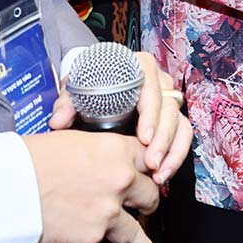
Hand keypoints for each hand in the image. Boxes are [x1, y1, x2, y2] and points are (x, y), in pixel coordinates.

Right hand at [24, 128, 162, 242]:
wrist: (6, 188)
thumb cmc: (28, 161)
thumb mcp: (69, 141)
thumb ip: (94, 155)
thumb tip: (96, 165)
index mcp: (115, 150)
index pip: (148, 158)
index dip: (150, 168)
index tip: (152, 175)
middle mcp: (119, 180)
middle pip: (151, 194)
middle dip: (148, 202)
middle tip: (146, 208)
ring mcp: (108, 212)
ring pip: (137, 235)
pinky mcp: (91, 238)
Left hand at [48, 52, 192, 184]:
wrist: (97, 86)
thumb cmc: (91, 83)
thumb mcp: (76, 89)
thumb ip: (67, 103)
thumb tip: (59, 120)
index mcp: (140, 68)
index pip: (152, 89)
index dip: (150, 114)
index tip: (143, 137)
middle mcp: (159, 82)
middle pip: (170, 109)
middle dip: (163, 139)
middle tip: (150, 163)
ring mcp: (167, 101)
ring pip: (181, 125)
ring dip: (173, 152)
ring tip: (158, 174)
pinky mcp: (171, 119)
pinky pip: (183, 137)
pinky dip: (175, 156)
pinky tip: (162, 173)